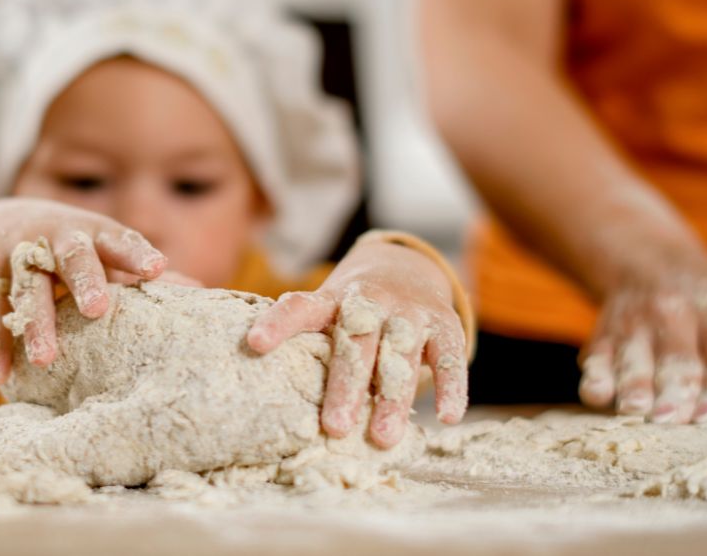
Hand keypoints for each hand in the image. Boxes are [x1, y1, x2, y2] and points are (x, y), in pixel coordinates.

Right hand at [0, 198, 166, 385]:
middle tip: (96, 310)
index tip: (157, 269)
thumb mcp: (105, 251)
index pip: (119, 240)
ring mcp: (20, 252)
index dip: (137, 254)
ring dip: (34, 323)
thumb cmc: (75, 246)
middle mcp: (58, 237)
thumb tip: (199, 291)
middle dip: (84, 280)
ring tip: (45, 359)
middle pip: (72, 255)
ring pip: (27, 287)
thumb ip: (141, 272)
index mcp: (95, 232)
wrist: (4, 220)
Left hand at [246, 239, 467, 447]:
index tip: (255, 343)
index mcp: (332, 299)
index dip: (278, 324)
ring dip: (392, 397)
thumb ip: (311, 348)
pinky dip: (451, 387)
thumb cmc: (352, 312)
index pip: (301, 308)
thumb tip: (275, 406)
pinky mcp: (444, 324)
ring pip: (400, 353)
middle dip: (345, 386)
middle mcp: (371, 301)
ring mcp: (410, 311)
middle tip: (334, 428)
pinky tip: (447, 418)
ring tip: (382, 438)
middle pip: (356, 343)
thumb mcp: (329, 315)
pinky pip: (449, 357)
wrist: (406, 268)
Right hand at [578, 248, 706, 424]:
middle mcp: (675, 312)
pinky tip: (595, 394)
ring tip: (633, 410)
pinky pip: (598, 355)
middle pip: (677, 359)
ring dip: (632, 384)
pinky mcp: (604, 333)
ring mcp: (636, 323)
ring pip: (634, 357)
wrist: (645, 257)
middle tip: (671, 421)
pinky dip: (595, 374)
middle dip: (674, 390)